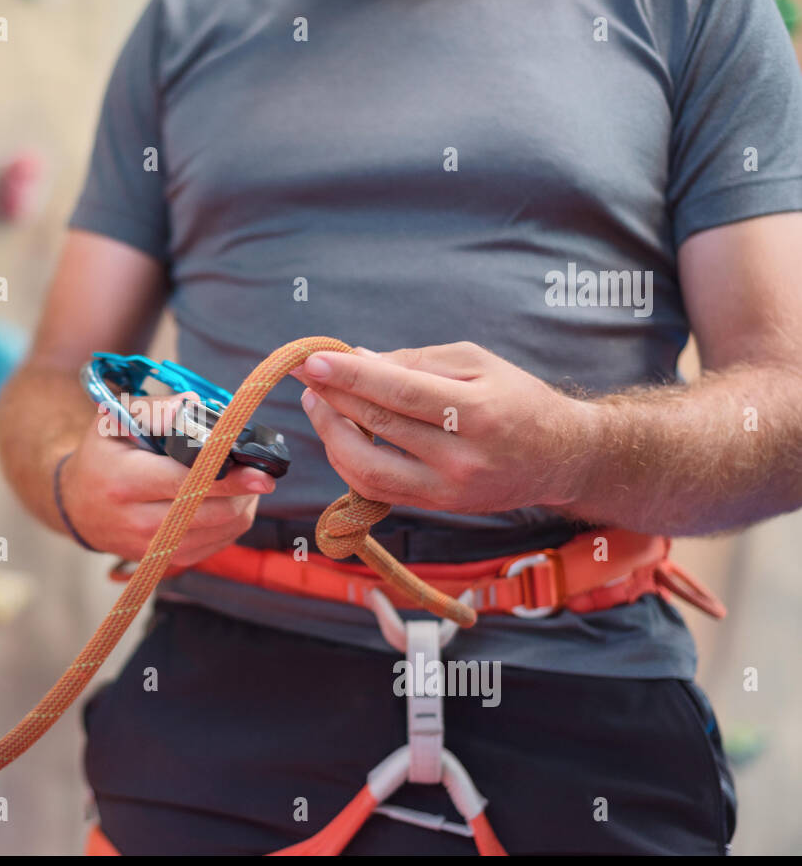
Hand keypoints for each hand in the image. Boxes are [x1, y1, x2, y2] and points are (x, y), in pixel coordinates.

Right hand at [59, 393, 275, 563]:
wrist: (78, 506)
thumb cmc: (102, 456)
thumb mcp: (113, 422)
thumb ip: (155, 410)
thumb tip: (195, 403)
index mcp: (124, 482)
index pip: (186, 483)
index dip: (227, 478)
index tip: (258, 471)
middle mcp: (137, 522)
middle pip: (209, 512)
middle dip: (243, 492)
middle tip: (261, 472)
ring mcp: (152, 548)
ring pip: (219, 533)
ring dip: (243, 507)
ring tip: (247, 483)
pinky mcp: (165, 561)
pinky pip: (215, 546)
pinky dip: (232, 523)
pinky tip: (232, 502)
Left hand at [293, 342, 592, 513]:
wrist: (560, 457)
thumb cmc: (517, 399)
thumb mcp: (478, 363)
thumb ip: (416, 360)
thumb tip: (359, 358)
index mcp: (479, 412)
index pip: (399, 392)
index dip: (350, 375)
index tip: (313, 359)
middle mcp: (463, 457)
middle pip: (379, 426)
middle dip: (332, 397)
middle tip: (306, 373)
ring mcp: (448, 490)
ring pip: (367, 468)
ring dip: (331, 434)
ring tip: (317, 403)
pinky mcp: (437, 507)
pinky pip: (376, 488)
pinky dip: (348, 461)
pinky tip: (338, 434)